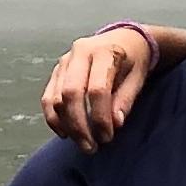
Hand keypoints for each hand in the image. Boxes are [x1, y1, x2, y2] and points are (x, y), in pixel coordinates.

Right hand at [41, 23, 159, 149]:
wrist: (124, 38)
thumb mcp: (138, 77)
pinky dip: (53, 118)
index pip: (97, 89)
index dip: (100, 117)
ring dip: (66, 125)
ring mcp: (65, 60)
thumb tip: (115, 123)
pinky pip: (48, 97)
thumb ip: (125, 100)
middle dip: (79, 125)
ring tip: (82, 143)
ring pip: (56, 97)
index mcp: (104, 51)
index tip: (107, 137)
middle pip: (71, 94)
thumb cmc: (133, 60)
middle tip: (90, 147)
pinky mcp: (57, 70)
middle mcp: (80, 52)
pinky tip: (65, 133)